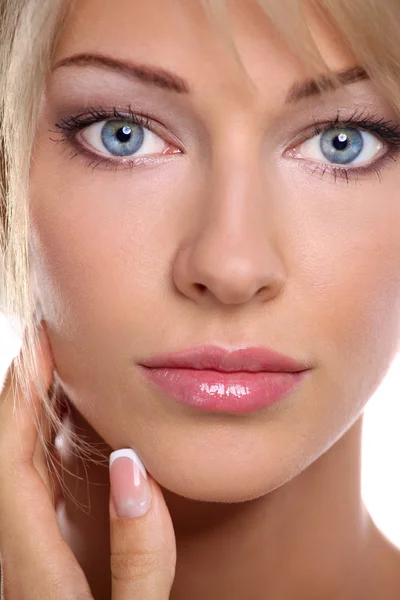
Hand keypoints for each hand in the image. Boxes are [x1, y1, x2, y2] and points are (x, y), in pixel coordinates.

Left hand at [0, 322, 176, 598]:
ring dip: (24, 411)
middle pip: (1, 452)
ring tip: (54, 371)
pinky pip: (25, 484)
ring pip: (9, 465)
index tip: (40, 342)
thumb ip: (139, 554)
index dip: (20, 394)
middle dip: (19, 389)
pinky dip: (36, 444)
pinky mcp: (31, 557)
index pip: (9, 457)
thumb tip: (134, 467)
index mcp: (29, 563)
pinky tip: (61, 434)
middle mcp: (11, 552)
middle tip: (47, 340)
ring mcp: (17, 555)